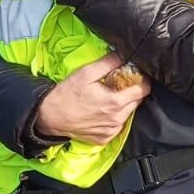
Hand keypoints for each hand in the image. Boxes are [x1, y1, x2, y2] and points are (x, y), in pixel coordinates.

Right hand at [35, 51, 151, 144]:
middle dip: (132, 91)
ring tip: (107, 97)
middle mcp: (117, 119)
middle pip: (137, 102)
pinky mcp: (105, 138)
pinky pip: (117, 126)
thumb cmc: (67, 94)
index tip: (135, 75)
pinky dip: (114, 117)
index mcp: (115, 102)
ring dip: (123, 104)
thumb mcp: (86, 73)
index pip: (143, 90)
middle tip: (118, 84)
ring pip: (128, 114)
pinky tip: (101, 110)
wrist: (50, 117)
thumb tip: (124, 54)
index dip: (142, 80)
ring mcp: (111, 131)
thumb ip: (108, 63)